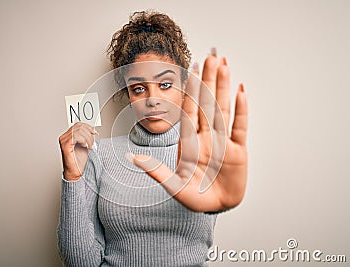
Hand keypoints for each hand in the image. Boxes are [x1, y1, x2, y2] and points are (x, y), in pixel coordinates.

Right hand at [59, 122, 97, 180]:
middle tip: (92, 143)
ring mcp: (63, 141)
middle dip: (89, 134)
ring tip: (90, 146)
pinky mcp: (65, 146)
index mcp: (67, 136)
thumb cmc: (78, 161)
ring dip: (88, 138)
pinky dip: (84, 140)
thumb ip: (85, 137)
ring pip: (79, 130)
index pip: (78, 124)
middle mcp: (64, 137)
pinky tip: (85, 147)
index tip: (94, 132)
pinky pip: (76, 136)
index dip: (88, 127)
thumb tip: (92, 130)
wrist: (75, 172)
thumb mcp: (84, 145)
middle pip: (79, 126)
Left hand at [127, 51, 247, 211]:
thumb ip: (156, 171)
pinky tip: (241, 91)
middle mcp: (206, 137)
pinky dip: (241, 109)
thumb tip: (133, 159)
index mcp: (190, 142)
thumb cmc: (195, 198)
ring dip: (224, 87)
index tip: (191, 69)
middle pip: (207, 103)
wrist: (216, 208)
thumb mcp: (174, 186)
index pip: (190, 110)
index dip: (191, 89)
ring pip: (223, 108)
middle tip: (211, 55)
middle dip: (209, 79)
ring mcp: (223, 141)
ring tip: (225, 65)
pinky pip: (240, 126)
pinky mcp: (238, 150)